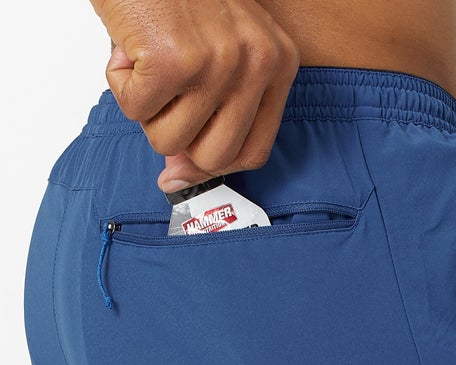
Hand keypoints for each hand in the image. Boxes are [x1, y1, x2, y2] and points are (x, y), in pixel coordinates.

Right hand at [92, 0, 299, 191]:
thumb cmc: (178, 2)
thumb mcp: (214, 59)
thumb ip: (206, 123)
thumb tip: (175, 180)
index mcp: (277, 64)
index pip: (254, 152)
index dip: (215, 162)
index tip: (189, 155)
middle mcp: (258, 63)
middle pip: (214, 158)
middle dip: (178, 135)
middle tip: (167, 93)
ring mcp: (220, 61)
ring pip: (170, 141)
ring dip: (147, 107)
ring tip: (151, 60)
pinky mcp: (176, 58)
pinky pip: (137, 112)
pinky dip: (122, 85)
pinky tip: (132, 47)